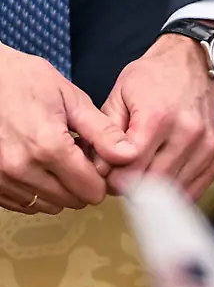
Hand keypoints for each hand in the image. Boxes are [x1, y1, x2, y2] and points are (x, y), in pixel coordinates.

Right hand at [0, 45, 125, 212]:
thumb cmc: (26, 81)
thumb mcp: (71, 99)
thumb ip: (102, 131)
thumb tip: (128, 154)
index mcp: (48, 146)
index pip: (90, 190)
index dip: (101, 177)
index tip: (99, 162)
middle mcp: (22, 168)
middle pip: (71, 200)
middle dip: (82, 183)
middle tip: (78, 157)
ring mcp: (3, 178)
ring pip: (47, 205)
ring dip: (58, 189)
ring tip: (56, 158)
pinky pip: (23, 203)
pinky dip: (36, 190)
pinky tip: (38, 166)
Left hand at [97, 34, 213, 200]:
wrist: (193, 66)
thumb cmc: (153, 78)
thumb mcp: (119, 95)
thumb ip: (106, 133)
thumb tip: (99, 169)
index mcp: (158, 116)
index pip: (131, 165)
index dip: (114, 174)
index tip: (109, 170)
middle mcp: (187, 132)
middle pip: (152, 181)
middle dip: (130, 187)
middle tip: (121, 177)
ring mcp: (205, 146)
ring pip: (172, 191)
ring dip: (152, 193)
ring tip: (142, 174)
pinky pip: (193, 191)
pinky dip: (174, 193)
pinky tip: (162, 180)